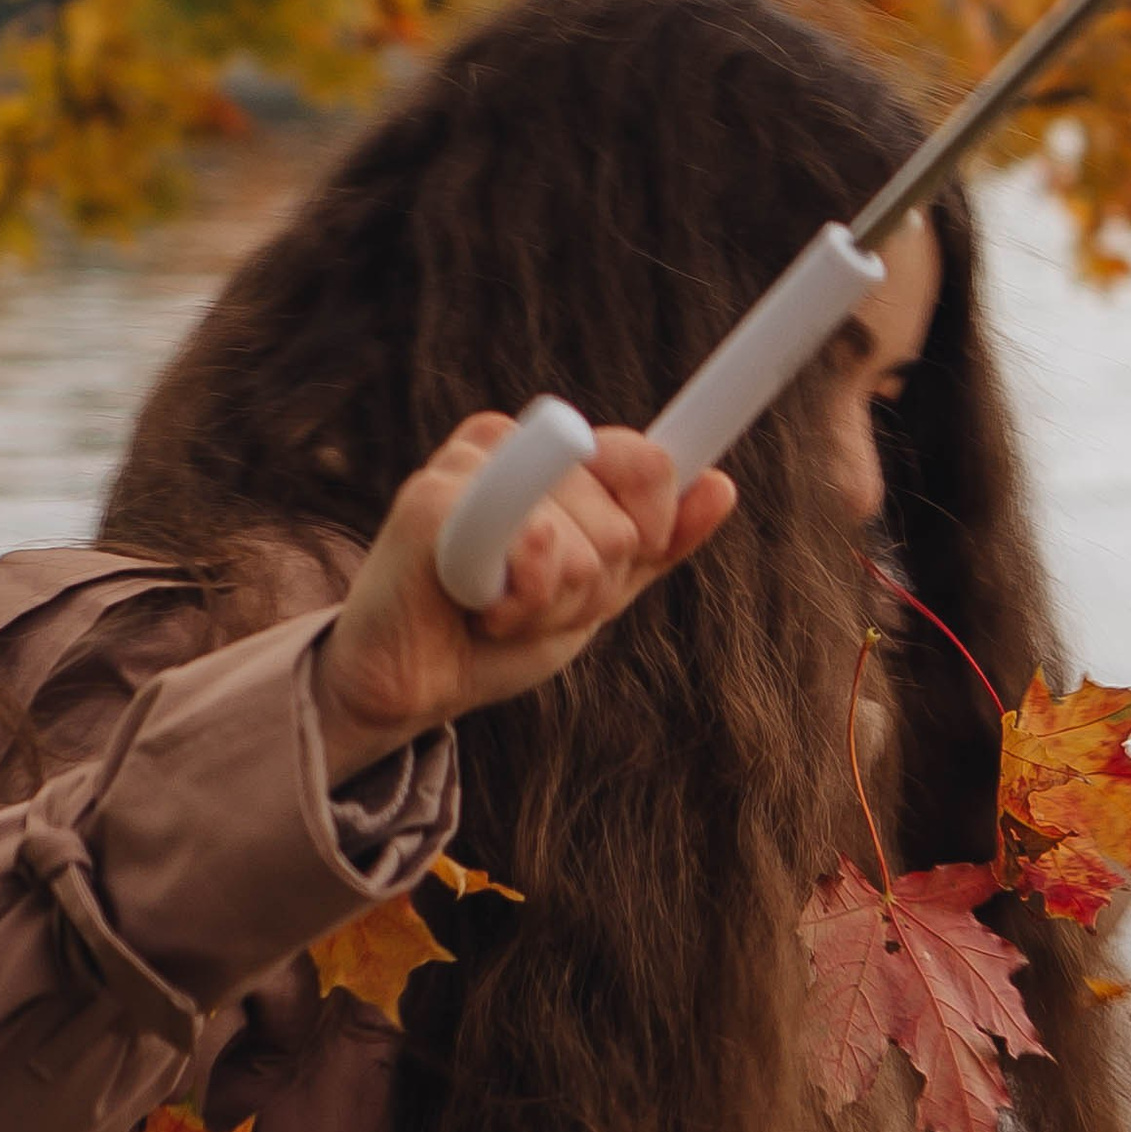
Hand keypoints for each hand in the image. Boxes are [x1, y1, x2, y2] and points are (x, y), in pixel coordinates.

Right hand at [311, 414, 735, 782]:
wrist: (408, 690)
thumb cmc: (493, 636)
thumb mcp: (595, 592)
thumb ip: (656, 543)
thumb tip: (722, 484)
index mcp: (552, 454)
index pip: (649, 464)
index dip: (654, 528)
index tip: (611, 570)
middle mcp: (510, 441)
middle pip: (623, 522)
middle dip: (590, 590)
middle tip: (526, 605)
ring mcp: (468, 466)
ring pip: (581, 540)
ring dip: (549, 605)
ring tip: (494, 610)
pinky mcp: (430, 499)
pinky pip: (531, 545)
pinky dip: (517, 602)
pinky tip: (470, 606)